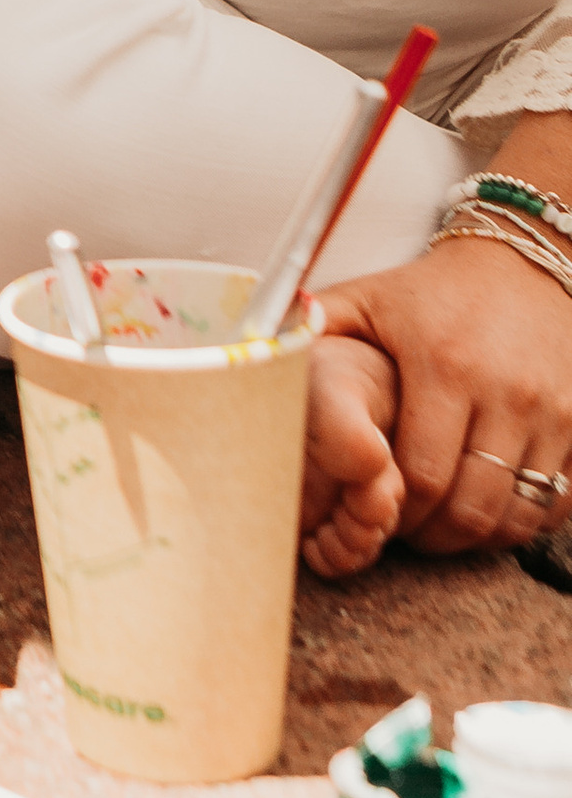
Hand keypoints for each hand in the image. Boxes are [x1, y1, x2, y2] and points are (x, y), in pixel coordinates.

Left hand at [312, 231, 571, 560]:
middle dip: (434, 535)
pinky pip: (559, 500)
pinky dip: (526, 518)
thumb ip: (313, 329)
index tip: (379, 510)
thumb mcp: (367, 300)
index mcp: (445, 365)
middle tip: (411, 531)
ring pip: (517, 512)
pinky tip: (494, 509)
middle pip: (470, 506)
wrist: (523, 263)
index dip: (398, 511)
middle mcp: (505, 391)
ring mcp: (553, 410)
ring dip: (479, 535)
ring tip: (447, 525)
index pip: (422, 476)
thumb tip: (256, 354)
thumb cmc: (435, 292)